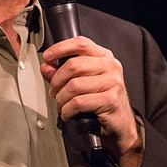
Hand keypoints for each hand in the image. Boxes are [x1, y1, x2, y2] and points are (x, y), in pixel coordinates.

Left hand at [41, 36, 143, 166]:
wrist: (120, 124)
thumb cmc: (101, 100)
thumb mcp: (81, 82)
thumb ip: (61, 72)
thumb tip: (46, 67)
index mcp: (103, 57)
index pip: (80, 43)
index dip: (61, 48)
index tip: (47, 56)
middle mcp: (110, 66)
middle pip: (73, 65)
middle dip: (57, 81)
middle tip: (54, 91)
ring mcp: (113, 82)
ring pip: (74, 85)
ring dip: (61, 98)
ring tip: (61, 104)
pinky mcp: (110, 100)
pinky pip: (78, 102)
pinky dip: (67, 110)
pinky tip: (68, 113)